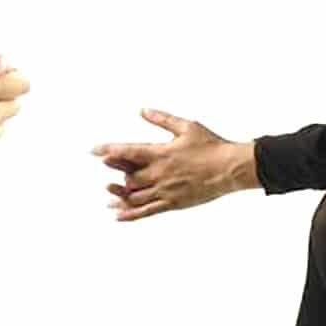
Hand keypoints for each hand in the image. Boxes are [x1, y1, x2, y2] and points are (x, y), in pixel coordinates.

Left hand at [92, 109, 256, 220]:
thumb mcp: (186, 126)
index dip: (109, 151)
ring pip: (135, 196)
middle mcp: (160, 173)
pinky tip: (117, 215)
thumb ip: (162, 119)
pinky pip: (147, 211)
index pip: (128, 152)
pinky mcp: (173, 203)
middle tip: (106, 167)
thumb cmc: (211, 145)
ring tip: (108, 191)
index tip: (94, 150)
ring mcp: (165, 190)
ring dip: (119, 194)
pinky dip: (130, 214)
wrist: (230, 168)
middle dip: (115, 171)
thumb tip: (142, 110)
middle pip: (129, 176)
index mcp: (161, 153)